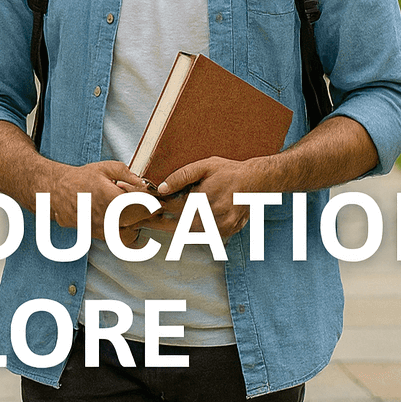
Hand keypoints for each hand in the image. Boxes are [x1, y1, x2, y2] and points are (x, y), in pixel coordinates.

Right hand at [50, 159, 148, 239]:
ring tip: (137, 215)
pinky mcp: (97, 235)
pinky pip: (119, 240)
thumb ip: (127, 174)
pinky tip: (125, 221)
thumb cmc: (81, 179)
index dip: (154, 203)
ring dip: (138, 226)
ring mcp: (102, 228)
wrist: (56, 192)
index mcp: (111, 198)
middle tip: (156, 208)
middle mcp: (107, 217)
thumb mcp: (105, 169)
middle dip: (150, 214)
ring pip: (131, 234)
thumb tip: (145, 182)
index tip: (159, 200)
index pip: (142, 205)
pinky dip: (126, 233)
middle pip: (139, 221)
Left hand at [150, 156, 270, 240]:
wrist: (257, 181)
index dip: (156, 210)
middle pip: (180, 226)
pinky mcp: (228, 231)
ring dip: (178, 228)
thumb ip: (181, 176)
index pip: (173, 209)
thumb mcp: (204, 166)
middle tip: (144, 223)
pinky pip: (206, 235)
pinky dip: (194, 231)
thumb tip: (162, 188)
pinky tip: (188, 222)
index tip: (143, 212)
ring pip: (192, 233)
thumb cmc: (228, 171)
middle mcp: (213, 216)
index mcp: (204, 199)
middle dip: (161, 224)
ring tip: (161, 223)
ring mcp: (222, 226)